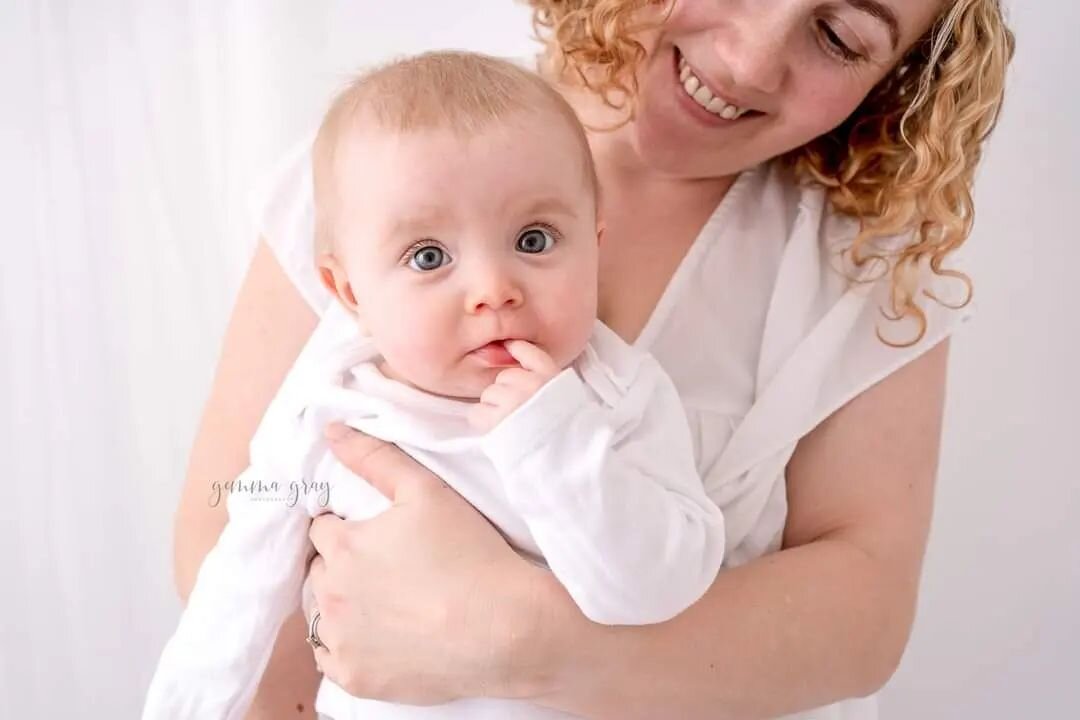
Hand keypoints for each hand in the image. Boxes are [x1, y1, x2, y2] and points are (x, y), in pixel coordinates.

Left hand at [306, 425, 566, 703]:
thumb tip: (331, 432)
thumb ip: (376, 458)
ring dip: (341, 605)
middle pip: (318, 571)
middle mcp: (331, 594)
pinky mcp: (357, 679)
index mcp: (343, 545)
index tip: (376, 534)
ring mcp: (342, 642)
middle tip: (386, 568)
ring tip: (386, 602)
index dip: (347, 526)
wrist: (506, 629)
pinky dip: (348, 647)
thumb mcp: (427, 492)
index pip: (322, 528)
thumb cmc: (470, 555)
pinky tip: (381, 636)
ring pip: (321, 615)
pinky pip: (331, 659)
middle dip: (341, 564)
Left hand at [468, 340, 559, 432]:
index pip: (528, 352)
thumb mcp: (565, 393)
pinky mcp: (496, 419)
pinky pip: (476, 413)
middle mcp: (531, 384)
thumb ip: (543, 371)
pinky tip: (499, 429)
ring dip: (494, 407)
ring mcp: (512, 400)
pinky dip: (483, 421)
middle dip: (506, 391)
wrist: (564, 457)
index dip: (517, 349)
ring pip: (488, 394)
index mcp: (551, 377)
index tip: (510, 348)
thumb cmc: (565, 427)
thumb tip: (513, 345)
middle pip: (503, 378)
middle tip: (519, 410)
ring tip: (511, 423)